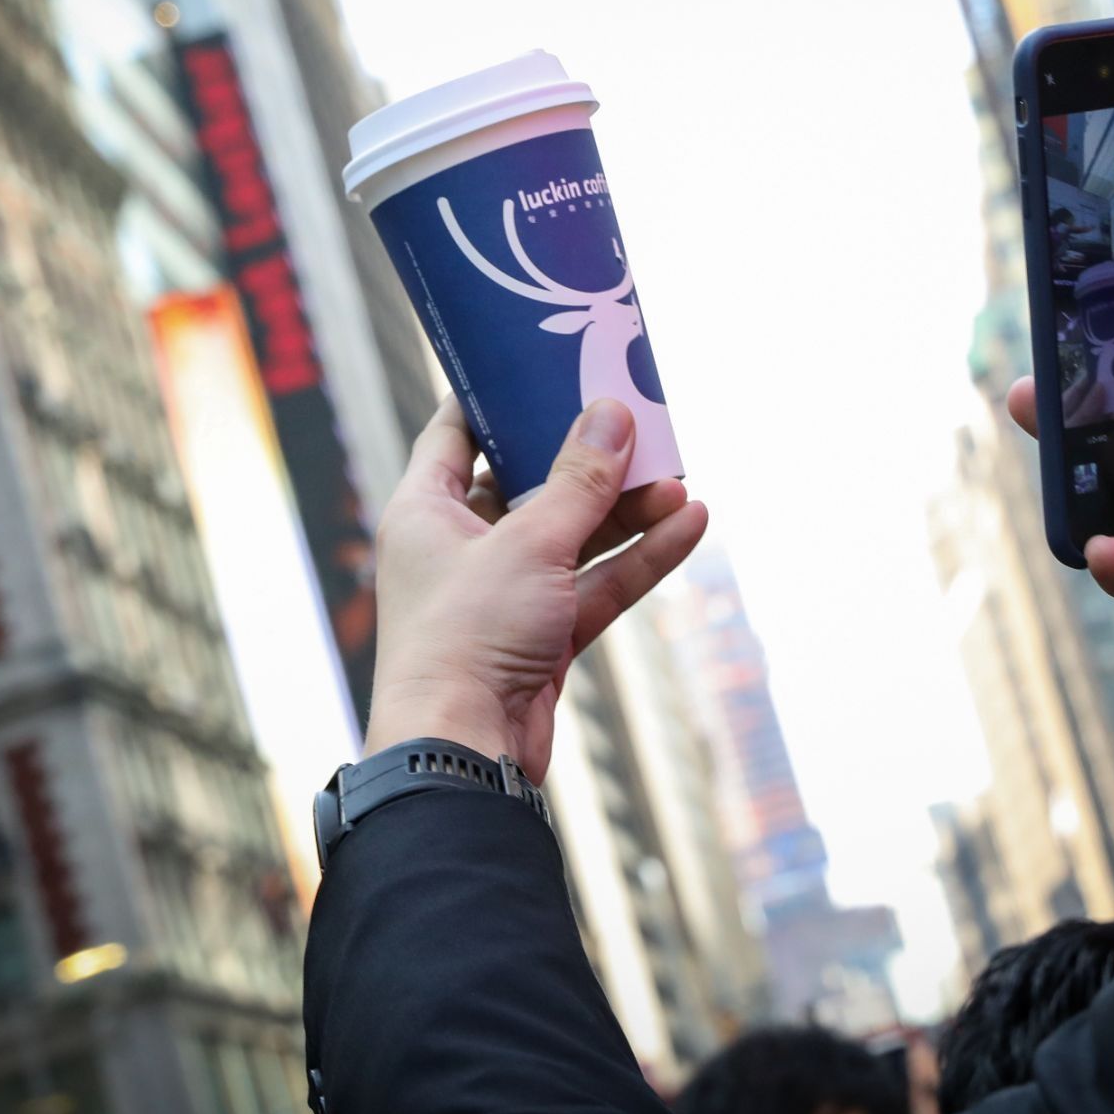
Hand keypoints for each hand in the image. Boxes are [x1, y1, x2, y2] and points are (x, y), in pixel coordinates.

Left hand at [365, 397, 708, 782]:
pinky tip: (688, 528)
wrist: (463, 752)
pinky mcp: (541, 636)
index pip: (456, 432)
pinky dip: (638, 559)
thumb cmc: (467, 636)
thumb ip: (579, 480)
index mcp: (425, 511)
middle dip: (590, 458)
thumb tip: (614, 414)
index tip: (544, 361)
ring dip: (626, 512)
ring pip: (574, 536)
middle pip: (531, 483)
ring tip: (682, 480)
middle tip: (640, 422)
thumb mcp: (530, 543)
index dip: (498, 396)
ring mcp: (503, 594)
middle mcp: (460, 547)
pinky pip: (596, 584)